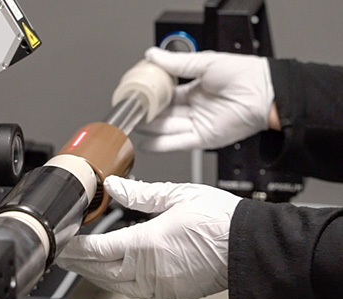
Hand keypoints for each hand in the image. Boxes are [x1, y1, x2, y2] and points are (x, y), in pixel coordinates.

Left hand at [56, 176, 241, 298]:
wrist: (249, 247)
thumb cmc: (220, 221)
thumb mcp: (177, 195)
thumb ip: (140, 193)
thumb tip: (115, 186)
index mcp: (147, 244)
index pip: (98, 248)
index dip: (76, 245)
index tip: (64, 239)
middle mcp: (149, 270)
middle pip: (99, 270)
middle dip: (77, 262)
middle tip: (62, 253)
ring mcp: (158, 285)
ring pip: (113, 284)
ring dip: (92, 274)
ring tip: (79, 263)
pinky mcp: (168, 293)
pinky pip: (131, 292)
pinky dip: (114, 283)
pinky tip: (109, 274)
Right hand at [136, 48, 274, 151]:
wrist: (264, 93)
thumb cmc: (243, 75)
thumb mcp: (203, 63)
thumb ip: (176, 64)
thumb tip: (152, 55)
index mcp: (194, 90)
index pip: (166, 96)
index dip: (151, 97)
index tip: (136, 96)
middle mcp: (194, 108)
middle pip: (164, 115)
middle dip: (147, 115)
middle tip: (131, 114)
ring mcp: (197, 124)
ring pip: (167, 129)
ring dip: (150, 130)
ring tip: (133, 127)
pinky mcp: (202, 139)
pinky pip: (177, 143)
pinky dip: (160, 145)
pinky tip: (145, 143)